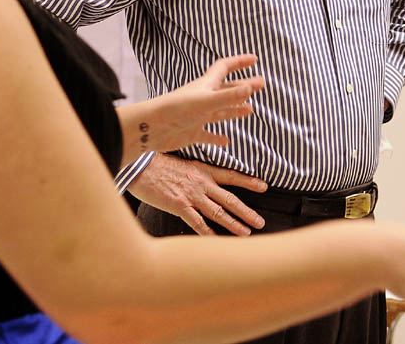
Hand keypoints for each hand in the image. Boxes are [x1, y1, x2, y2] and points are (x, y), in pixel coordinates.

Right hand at [129, 152, 267, 236]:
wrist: (141, 166)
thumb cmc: (159, 164)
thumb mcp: (183, 163)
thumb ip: (197, 173)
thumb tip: (207, 182)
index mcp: (203, 170)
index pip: (231, 176)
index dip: (248, 181)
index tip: (264, 186)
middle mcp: (201, 183)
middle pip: (229, 198)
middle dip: (246, 211)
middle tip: (260, 221)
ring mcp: (191, 196)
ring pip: (217, 212)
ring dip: (233, 223)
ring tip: (246, 233)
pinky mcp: (179, 206)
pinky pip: (197, 223)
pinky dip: (208, 233)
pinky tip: (217, 242)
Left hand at [136, 54, 264, 153]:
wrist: (151, 127)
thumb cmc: (176, 109)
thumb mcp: (206, 102)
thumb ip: (227, 96)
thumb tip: (250, 87)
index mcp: (206, 85)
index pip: (225, 68)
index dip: (239, 62)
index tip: (254, 59)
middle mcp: (203, 98)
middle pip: (227, 90)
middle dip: (244, 86)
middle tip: (261, 84)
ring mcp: (197, 115)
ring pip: (220, 111)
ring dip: (235, 109)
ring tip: (250, 109)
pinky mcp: (191, 132)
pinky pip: (208, 135)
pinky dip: (217, 138)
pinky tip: (226, 141)